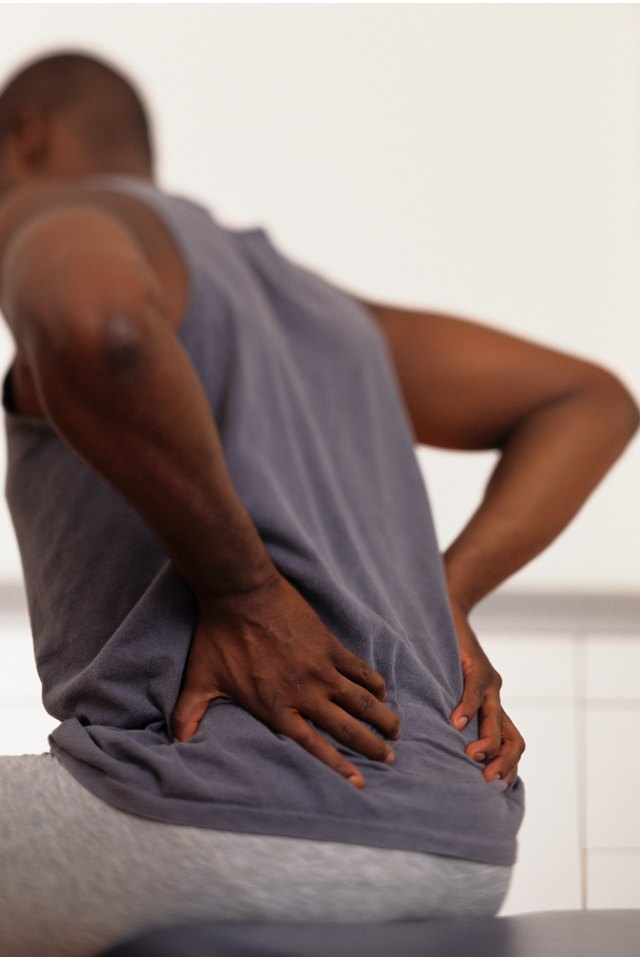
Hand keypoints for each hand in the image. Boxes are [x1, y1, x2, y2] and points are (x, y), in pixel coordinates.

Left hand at [171, 573, 399, 788]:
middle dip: (372, 746)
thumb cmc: (218, 635)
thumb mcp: (200, 678)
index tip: (360, 782)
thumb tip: (176, 741)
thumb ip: (189, 713)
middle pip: (347, 727)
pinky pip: (360, 669)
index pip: (314, 746)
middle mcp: (304, 693)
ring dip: (383, 717)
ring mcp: (320, 668)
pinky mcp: (329, 645)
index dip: (339, 766)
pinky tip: (383, 693)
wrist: (240, 592)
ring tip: (396, 732)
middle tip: (391, 759)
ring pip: (361, 700)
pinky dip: (374, 683)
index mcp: (275, 708)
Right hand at [448, 599, 524, 783]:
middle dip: (504, 763)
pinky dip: (467, 708)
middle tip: (486, 782)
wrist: (448, 611)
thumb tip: (434, 750)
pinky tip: (455, 722)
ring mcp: (489, 682)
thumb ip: (450, 715)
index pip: (512, 747)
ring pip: (498, 719)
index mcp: (492, 710)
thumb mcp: (447, 692)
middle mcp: (496, 699)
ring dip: (489, 741)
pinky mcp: (476, 664)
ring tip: (473, 757)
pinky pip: (476, 690)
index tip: (493, 791)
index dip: (508, 769)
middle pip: (514, 739)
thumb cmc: (442, 657)